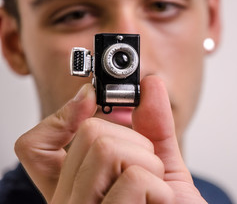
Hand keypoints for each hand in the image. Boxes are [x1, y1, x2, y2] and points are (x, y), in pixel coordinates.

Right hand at [15, 76, 205, 202]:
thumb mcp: (161, 166)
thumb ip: (154, 126)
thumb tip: (150, 84)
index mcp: (77, 186)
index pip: (35, 147)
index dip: (60, 117)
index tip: (89, 98)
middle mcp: (70, 200)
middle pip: (88, 133)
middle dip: (136, 144)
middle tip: (147, 174)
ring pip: (106, 149)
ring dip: (149, 166)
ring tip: (153, 193)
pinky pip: (134, 179)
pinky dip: (161, 189)